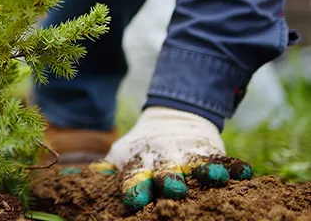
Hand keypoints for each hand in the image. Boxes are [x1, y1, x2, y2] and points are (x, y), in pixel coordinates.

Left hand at [91, 107, 252, 209]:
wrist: (171, 118)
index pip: (135, 178)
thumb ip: (103, 170)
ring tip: (212, 177)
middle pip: (166, 173)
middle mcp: (164, 161)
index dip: (135, 188)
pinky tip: (245, 173)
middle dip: (169, 181)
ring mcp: (189, 156)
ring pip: (197, 166)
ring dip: (204, 172)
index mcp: (139, 165)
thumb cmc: (141, 148)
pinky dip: (234, 167)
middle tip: (173, 189)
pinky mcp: (211, 152)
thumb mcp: (121, 155)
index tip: (134, 198)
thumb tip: (72, 179)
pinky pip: (225, 160)